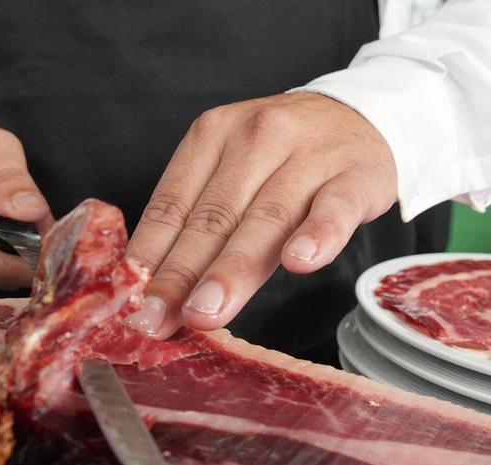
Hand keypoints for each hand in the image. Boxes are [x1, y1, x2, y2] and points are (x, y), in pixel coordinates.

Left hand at [124, 93, 396, 337]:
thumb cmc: (286, 157)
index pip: (172, 205)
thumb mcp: (234, 169)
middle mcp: (255, 139)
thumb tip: (154, 292)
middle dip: (182, 276)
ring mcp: (308, 157)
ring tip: (209, 310)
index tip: (130, 306)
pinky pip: (334, 208)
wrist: (359, 118)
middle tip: (158, 320)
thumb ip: (200, 220)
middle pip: (213, 218)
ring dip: (235, 269)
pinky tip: (300, 262)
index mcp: (211, 136)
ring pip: (267, 218)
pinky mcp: (355, 176)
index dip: (149, 259)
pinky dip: (318, 235)